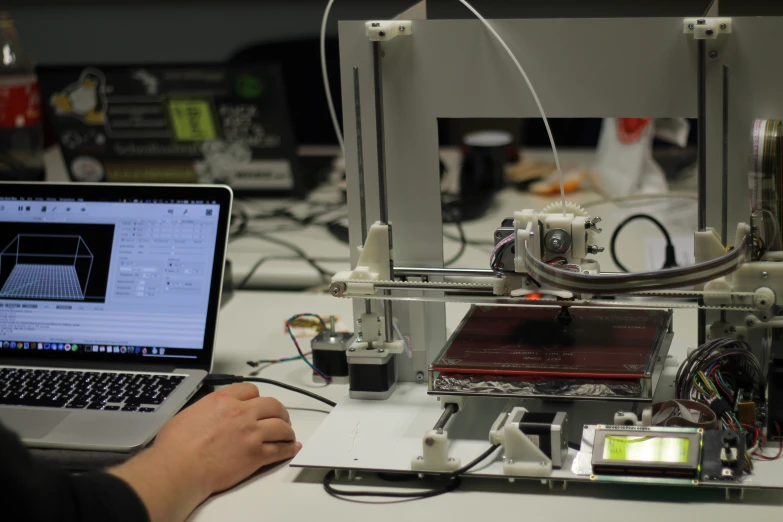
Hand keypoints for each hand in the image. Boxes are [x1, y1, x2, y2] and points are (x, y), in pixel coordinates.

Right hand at [110, 383, 300, 521]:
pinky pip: (280, 449)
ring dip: (287, 430)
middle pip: (272, 405)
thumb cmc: (175, 447)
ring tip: (287, 435)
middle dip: (278, 411)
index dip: (256, 397)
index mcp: (223, 400)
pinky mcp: (256, 454)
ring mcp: (251, 433)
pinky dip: (288, 449)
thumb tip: (207, 414)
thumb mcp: (188, 414)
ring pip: (281, 426)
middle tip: (280, 418)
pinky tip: (291, 448)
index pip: (250, 390)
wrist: (178, 469)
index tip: (258, 403)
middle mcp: (241, 413)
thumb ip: (205, 409)